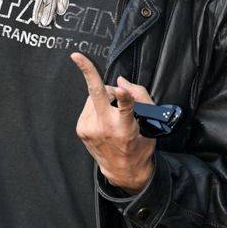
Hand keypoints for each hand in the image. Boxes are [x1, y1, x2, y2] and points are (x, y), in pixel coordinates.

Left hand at [71, 52, 155, 193]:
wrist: (123, 172)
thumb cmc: (139, 144)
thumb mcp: (150, 124)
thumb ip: (140, 97)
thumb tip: (120, 81)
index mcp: (125, 127)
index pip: (126, 108)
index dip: (125, 97)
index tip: (121, 89)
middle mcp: (105, 127)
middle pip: (96, 94)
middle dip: (87, 72)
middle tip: (76, 55)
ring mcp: (90, 129)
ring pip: (94, 96)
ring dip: (103, 96)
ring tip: (113, 111)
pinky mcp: (81, 129)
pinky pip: (89, 106)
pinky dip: (97, 105)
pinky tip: (105, 116)